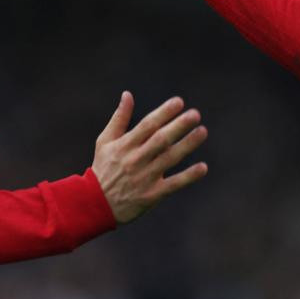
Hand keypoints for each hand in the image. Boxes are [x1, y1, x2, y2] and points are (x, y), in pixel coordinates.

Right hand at [92, 91, 207, 223]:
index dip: (163, 113)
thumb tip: (127, 94)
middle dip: (178, 126)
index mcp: (125, 145)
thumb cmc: (103, 168)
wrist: (96, 204)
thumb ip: (119, 118)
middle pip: (160, 140)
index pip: (147, 125)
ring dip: (187, 145)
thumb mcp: (105, 141)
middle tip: (195, 114)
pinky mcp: (152, 194)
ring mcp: (145, 177)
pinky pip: (173, 184)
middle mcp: (135, 159)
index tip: (179, 102)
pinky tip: (203, 167)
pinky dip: (188, 176)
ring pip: (169, 159)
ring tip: (202, 131)